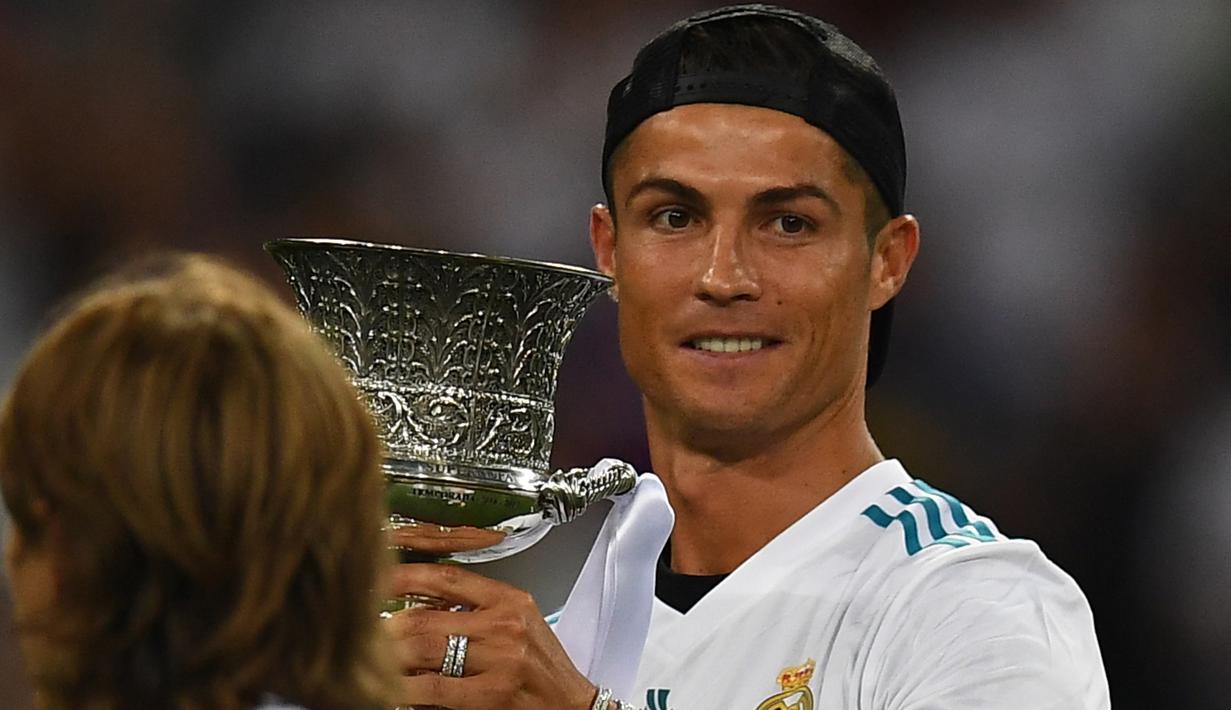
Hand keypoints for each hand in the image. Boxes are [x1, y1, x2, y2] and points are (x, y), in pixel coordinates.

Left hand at [385, 563, 598, 709]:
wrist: (573, 707)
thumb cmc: (544, 669)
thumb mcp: (518, 624)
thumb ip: (475, 611)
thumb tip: (417, 605)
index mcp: (509, 600)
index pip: (446, 577)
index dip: (404, 575)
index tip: (375, 577)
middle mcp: (504, 625)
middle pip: (426, 615)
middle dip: (386, 625)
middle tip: (363, 628)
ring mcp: (499, 660)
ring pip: (423, 650)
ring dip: (390, 656)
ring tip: (371, 657)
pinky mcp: (492, 694)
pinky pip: (433, 687)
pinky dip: (406, 687)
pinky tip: (393, 687)